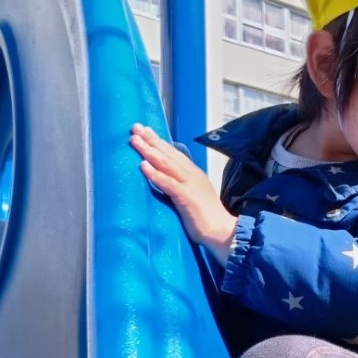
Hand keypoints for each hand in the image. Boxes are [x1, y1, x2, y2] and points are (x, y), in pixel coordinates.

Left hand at [129, 124, 236, 263]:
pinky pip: (168, 183)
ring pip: (166, 163)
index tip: (145, 131)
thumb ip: (182, 185)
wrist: (222, 231)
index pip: (174, 154)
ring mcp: (189, 184)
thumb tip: (168, 181)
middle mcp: (191, 174)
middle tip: (135, 126)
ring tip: (135, 140)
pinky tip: (143, 165)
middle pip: (168, 153)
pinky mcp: (186, 197)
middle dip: (151, 139)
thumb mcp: (194, 195)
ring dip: (149, 151)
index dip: (159, 142)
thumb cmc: (207, 217)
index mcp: (193, 174)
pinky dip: (155, 173)